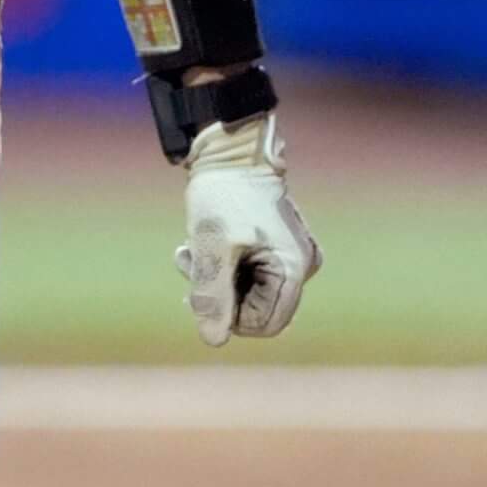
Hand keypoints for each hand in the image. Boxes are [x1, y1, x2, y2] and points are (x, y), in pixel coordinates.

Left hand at [174, 112, 319, 345]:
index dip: (227, 315)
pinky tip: (198, 244)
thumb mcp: (211, 244)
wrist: (228, 146)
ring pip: (246, 291)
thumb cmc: (223, 192)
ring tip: (187, 251)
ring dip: (212, 278)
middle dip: (216, 293)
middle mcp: (300, 266)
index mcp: (292, 269)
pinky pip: (247, 272)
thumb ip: (212, 293)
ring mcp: (290, 255)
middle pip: (254, 308)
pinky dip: (220, 264)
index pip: (262, 324)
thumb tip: (213, 339)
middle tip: (187, 264)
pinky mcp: (275, 246)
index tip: (199, 288)